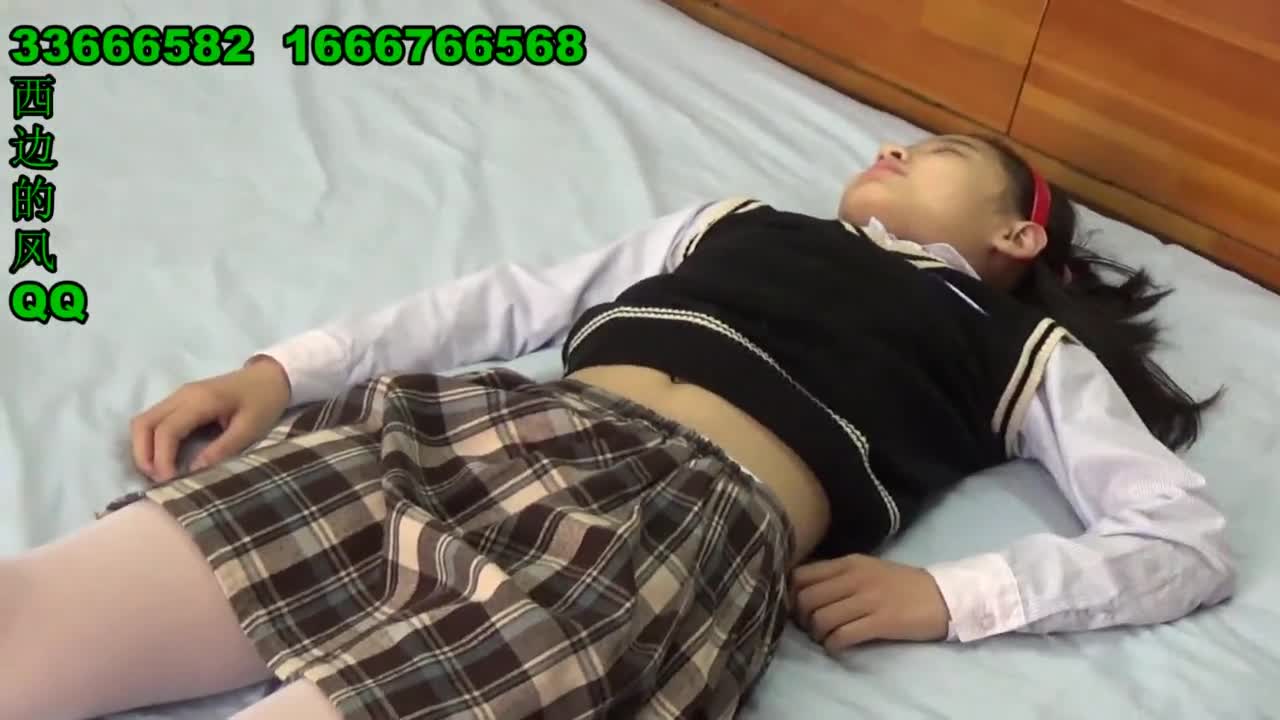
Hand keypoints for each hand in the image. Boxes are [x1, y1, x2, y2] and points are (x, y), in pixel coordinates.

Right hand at [129, 357, 290, 482]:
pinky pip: (154, 419)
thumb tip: (194, 470)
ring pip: (144, 420)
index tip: (168, 482)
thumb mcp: (250, 428)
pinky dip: (151, 439)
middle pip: (143, 423)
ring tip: (157, 471)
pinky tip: (162, 457)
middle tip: (156, 479)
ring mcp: (179, 395)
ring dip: (143, 447)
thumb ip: (223, 448)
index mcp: (200, 400)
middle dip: (143, 454)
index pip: (167, 431)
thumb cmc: (264, 401)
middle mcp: (182, 395)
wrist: (270, 376)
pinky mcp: (181, 400)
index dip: (162, 459)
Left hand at [791, 553, 949, 651]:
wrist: (941, 596)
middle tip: (811, 627)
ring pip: (821, 618)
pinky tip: (838, 646)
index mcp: (848, 563)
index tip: (797, 608)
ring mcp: (868, 599)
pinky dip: (833, 645)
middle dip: (802, 618)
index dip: (791, 594)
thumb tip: (803, 590)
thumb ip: (837, 576)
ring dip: (817, 634)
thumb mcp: (866, 569)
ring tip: (826, 637)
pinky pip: (842, 636)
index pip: (801, 575)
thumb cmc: (900, 584)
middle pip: (806, 599)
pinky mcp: (881, 622)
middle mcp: (854, 578)